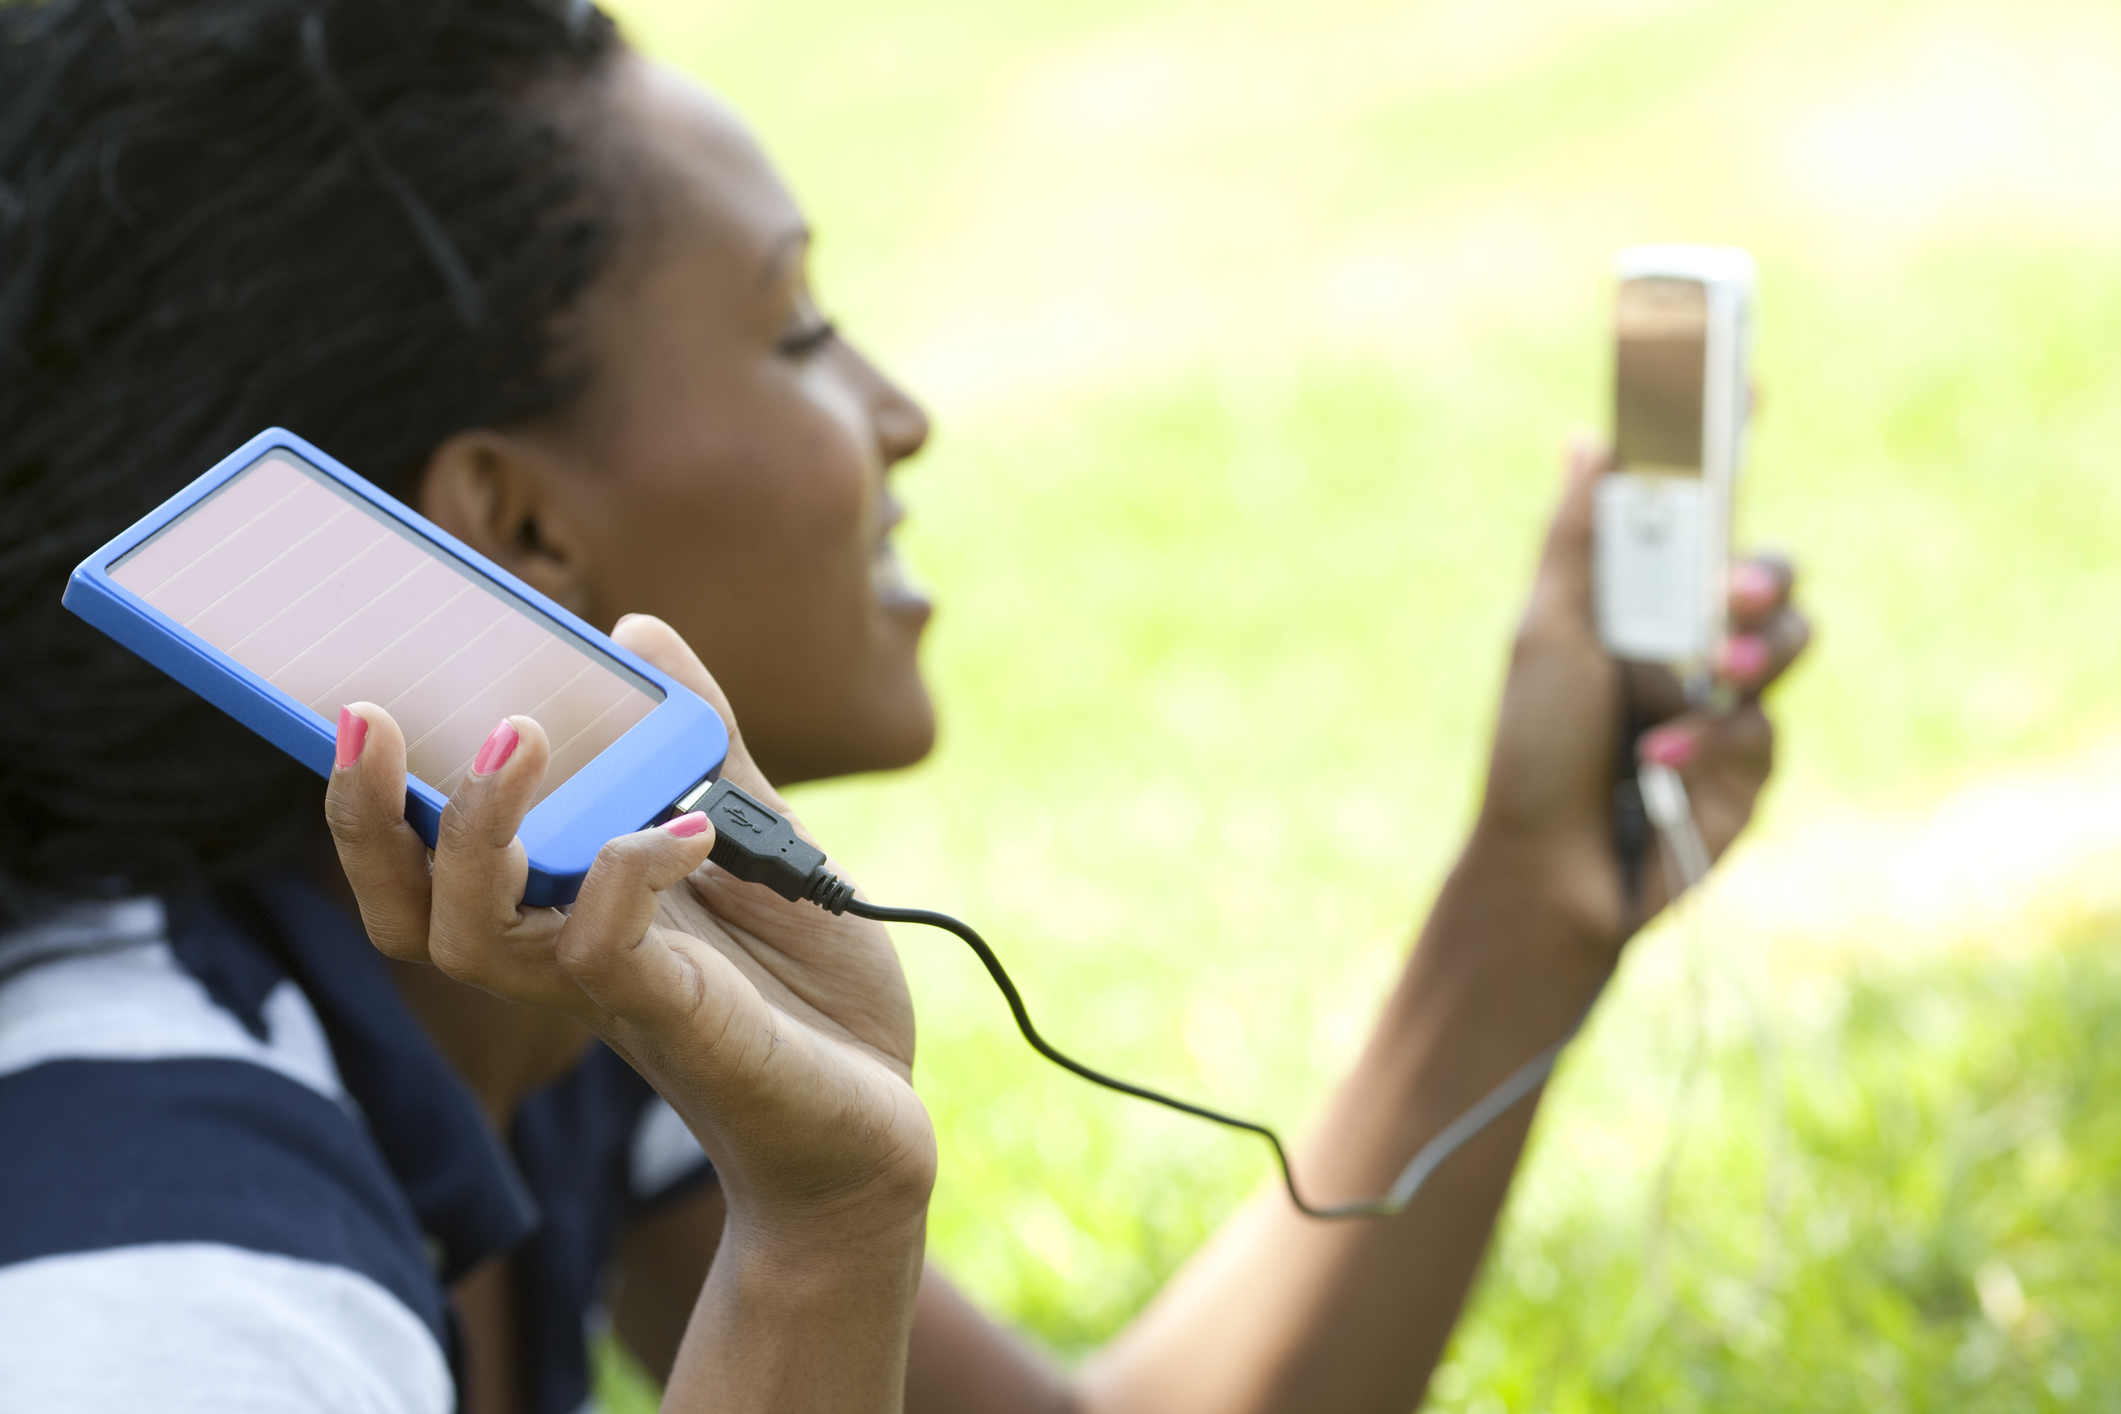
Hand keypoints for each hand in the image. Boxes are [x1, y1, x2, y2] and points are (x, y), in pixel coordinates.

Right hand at [322, 615, 934, 1229]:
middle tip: (365, 711)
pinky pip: (607, 954)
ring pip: (477, 935)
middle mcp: (561, 960)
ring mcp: (614, 997)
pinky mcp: (681, 1023)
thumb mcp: (753, 837)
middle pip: (409, 908)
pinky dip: (625, 876)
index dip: (362, 797)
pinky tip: (681, 828)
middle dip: (365, 815)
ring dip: (480, 829)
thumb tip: (634, 629)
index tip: (340, 698)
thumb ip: (699, 744)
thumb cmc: (804, 990)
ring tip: (515, 737)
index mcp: (561, 911)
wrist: (878, 1119)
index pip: (421, 865)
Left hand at [1469, 438, 1808, 953]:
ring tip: (1716, 677)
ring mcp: (1724, 705)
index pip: (1694, 515)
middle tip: (1727, 593)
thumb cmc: (1531, 754)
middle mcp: (1686, 644)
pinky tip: (1659, 767)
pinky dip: (1713, 745)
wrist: (1549, 873)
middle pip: (1765, 572)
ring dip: (1757, 652)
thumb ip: (1580, 542)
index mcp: (1635, 601)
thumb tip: (1587, 438)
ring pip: (1790, 641)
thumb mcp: (1548, 636)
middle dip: (1758, 575)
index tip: (1747, 382)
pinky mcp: (1749, 769)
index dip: (1725, 450)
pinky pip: (1766, 731)